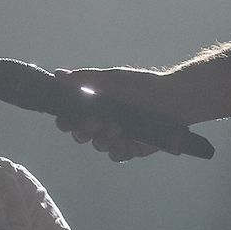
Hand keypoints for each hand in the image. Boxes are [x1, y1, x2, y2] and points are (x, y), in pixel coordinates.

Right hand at [53, 67, 190, 161]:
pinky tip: (126, 141)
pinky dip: (119, 149)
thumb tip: (58, 74)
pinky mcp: (131, 148)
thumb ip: (86, 79)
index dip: (66, 122)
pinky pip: (117, 155)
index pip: (72, 117)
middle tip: (97, 122)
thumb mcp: (113, 80)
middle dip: (85, 130)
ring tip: (118, 128)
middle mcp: (104, 121)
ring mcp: (117, 136)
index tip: (66, 122)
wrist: (173, 100)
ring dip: (104, 138)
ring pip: (99, 145)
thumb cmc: (142, 86)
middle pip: (82, 134)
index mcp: (96, 105)